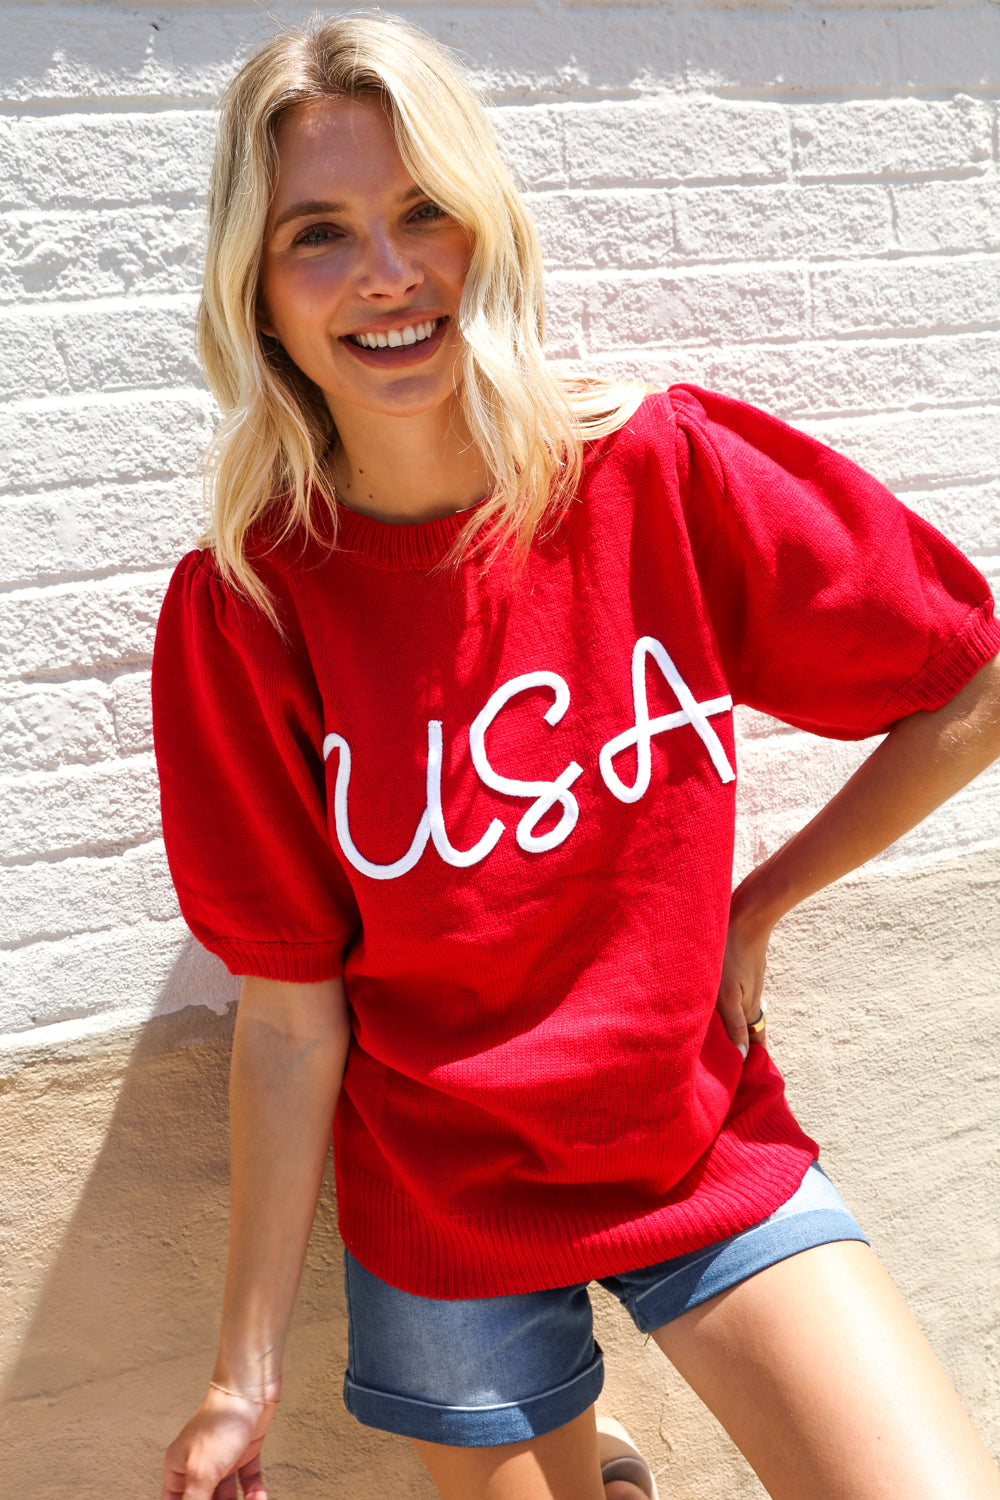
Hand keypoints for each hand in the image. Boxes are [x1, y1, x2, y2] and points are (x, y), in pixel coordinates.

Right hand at [161, 1386, 276, 1499]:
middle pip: (204, 1499)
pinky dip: (254, 1493)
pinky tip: (258, 1499)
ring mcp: (223, 1458)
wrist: (251, 1389)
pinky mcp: (244, 1452)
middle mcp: (199, 1464)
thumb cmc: (221, 1418)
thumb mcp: (201, 1470)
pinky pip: (248, 1481)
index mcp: (179, 1466)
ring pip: (227, 1495)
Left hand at [716, 902, 772, 1060]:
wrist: (746, 915)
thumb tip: (742, 1056)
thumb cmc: (731, 955)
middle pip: (746, 1030)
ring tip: (713, 1042)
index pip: (754, 1042)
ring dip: (730, 1028)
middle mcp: (750, 1000)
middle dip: (738, 1047)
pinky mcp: (739, 972)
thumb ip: (733, 1025)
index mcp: (749, 1009)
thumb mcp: (728, 994)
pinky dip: (726, 1010)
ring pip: (739, 1013)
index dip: (749, 1059)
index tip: (741, 1077)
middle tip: (723, 1065)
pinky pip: (734, 998)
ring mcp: (746, 985)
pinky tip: (711, 1009)